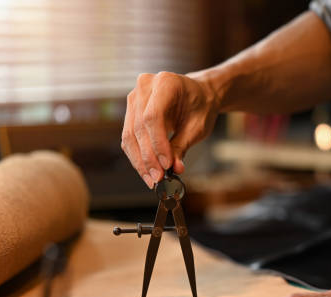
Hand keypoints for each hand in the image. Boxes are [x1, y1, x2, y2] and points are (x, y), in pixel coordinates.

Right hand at [121, 71, 219, 187]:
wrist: (198, 96)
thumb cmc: (200, 107)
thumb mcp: (198, 126)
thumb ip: (183, 146)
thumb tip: (175, 169)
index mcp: (165, 82)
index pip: (153, 116)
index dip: (157, 143)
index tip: (165, 165)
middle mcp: (145, 86)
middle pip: (139, 127)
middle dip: (148, 157)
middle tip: (158, 178)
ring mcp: (134, 98)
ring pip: (130, 135)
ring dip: (140, 161)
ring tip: (152, 179)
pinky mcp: (130, 112)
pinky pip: (129, 138)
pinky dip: (137, 157)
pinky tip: (147, 172)